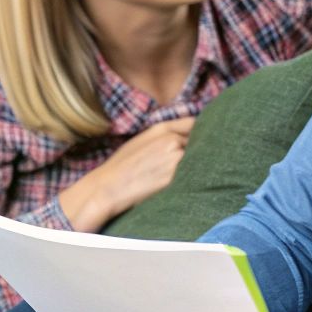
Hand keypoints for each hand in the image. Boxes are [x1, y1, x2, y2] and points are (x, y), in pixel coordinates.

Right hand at [58, 117, 195, 230]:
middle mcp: (172, 140)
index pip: (195, 124)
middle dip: (199, 150)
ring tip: (185, 175)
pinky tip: (183, 184)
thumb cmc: (123, 165)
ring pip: (198, 160)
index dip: (200, 132)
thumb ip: (166, 133)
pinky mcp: (176, 178)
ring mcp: (175, 159)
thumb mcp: (142, 140)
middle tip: (195, 161)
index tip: (203, 139)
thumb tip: (191, 133)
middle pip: (200, 142)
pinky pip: (192, 176)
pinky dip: (191, 179)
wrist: (109, 187)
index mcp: (163, 129)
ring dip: (197, 166)